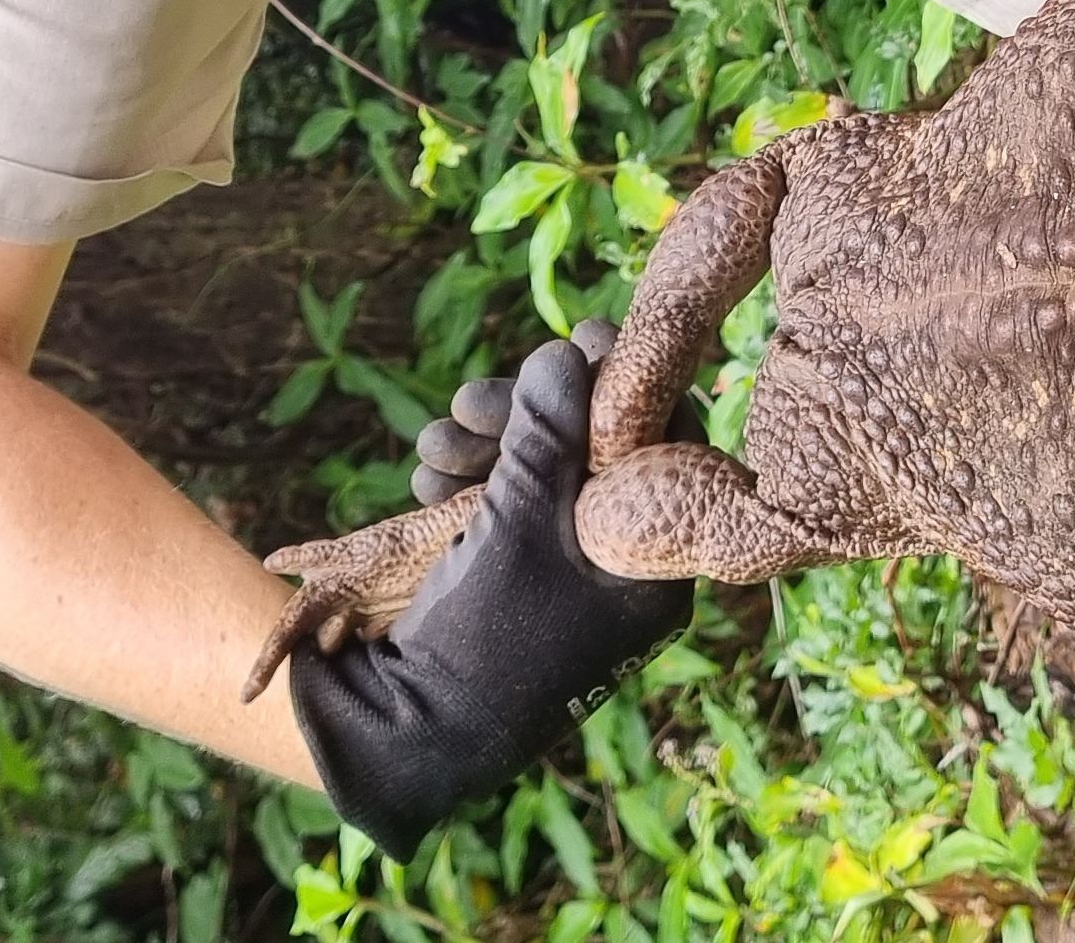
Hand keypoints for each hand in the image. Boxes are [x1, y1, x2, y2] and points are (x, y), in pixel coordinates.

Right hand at [289, 323, 690, 848]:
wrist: (409, 736)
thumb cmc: (487, 639)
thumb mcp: (521, 523)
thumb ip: (549, 433)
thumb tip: (574, 350)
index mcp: (658, 568)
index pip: (665, 449)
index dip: (621, 387)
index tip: (581, 338)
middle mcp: (624, 574)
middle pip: (593, 459)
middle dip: (524, 420)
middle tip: (467, 404)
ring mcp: (570, 582)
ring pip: (541, 482)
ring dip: (483, 451)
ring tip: (431, 450)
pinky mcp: (519, 586)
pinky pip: (508, 515)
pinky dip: (469, 489)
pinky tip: (428, 479)